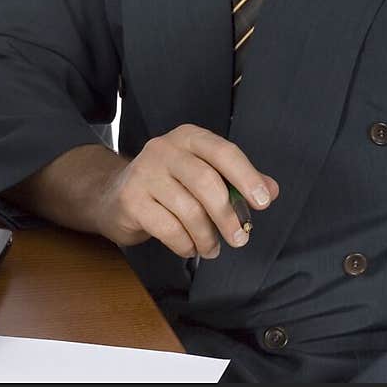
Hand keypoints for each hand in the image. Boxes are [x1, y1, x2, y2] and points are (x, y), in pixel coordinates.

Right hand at [93, 124, 278, 259]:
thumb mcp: (203, 175)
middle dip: (227, 216)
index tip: (263, 202)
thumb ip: (237, 180)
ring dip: (207, 237)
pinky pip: (169, 228)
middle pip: (206, 182)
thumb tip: (272, 190)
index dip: (246, 176)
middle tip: (240, 239)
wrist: (114, 195)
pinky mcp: (131, 199)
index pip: (223, 151)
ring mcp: (144, 172)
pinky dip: (185, 245)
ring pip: (188, 210)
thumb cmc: (169, 185)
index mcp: (188, 137)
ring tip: (211, 249)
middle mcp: (164, 148)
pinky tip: (189, 248)